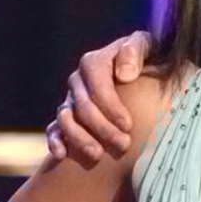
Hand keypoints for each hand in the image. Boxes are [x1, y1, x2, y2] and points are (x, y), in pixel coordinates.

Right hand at [45, 30, 152, 163]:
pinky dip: (55, 141)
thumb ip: (135, 51)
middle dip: (102, 128)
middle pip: (84, 107)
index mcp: (94, 62)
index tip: (128, 125)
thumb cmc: (145, 58)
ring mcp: (70, 99)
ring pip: (66, 120)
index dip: (111, 107)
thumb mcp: (146, 46)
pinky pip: (54, 129)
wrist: (139, 72)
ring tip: (98, 155)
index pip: (98, 86)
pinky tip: (62, 155)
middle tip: (124, 145)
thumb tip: (124, 75)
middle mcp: (78, 80)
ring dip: (81, 139)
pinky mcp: (66, 116)